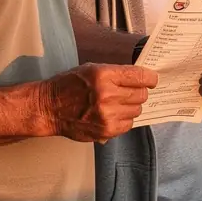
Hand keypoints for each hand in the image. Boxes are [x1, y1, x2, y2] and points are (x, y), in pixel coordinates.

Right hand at [41, 63, 157, 142]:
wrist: (49, 108)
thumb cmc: (69, 85)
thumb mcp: (92, 69)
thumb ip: (116, 73)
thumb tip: (141, 79)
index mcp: (104, 76)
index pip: (140, 76)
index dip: (150, 78)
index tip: (151, 80)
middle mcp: (107, 95)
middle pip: (141, 94)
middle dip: (138, 92)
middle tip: (128, 91)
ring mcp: (107, 115)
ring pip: (137, 110)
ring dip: (130, 106)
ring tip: (115, 103)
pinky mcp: (106, 131)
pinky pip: (129, 124)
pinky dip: (124, 119)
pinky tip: (112, 114)